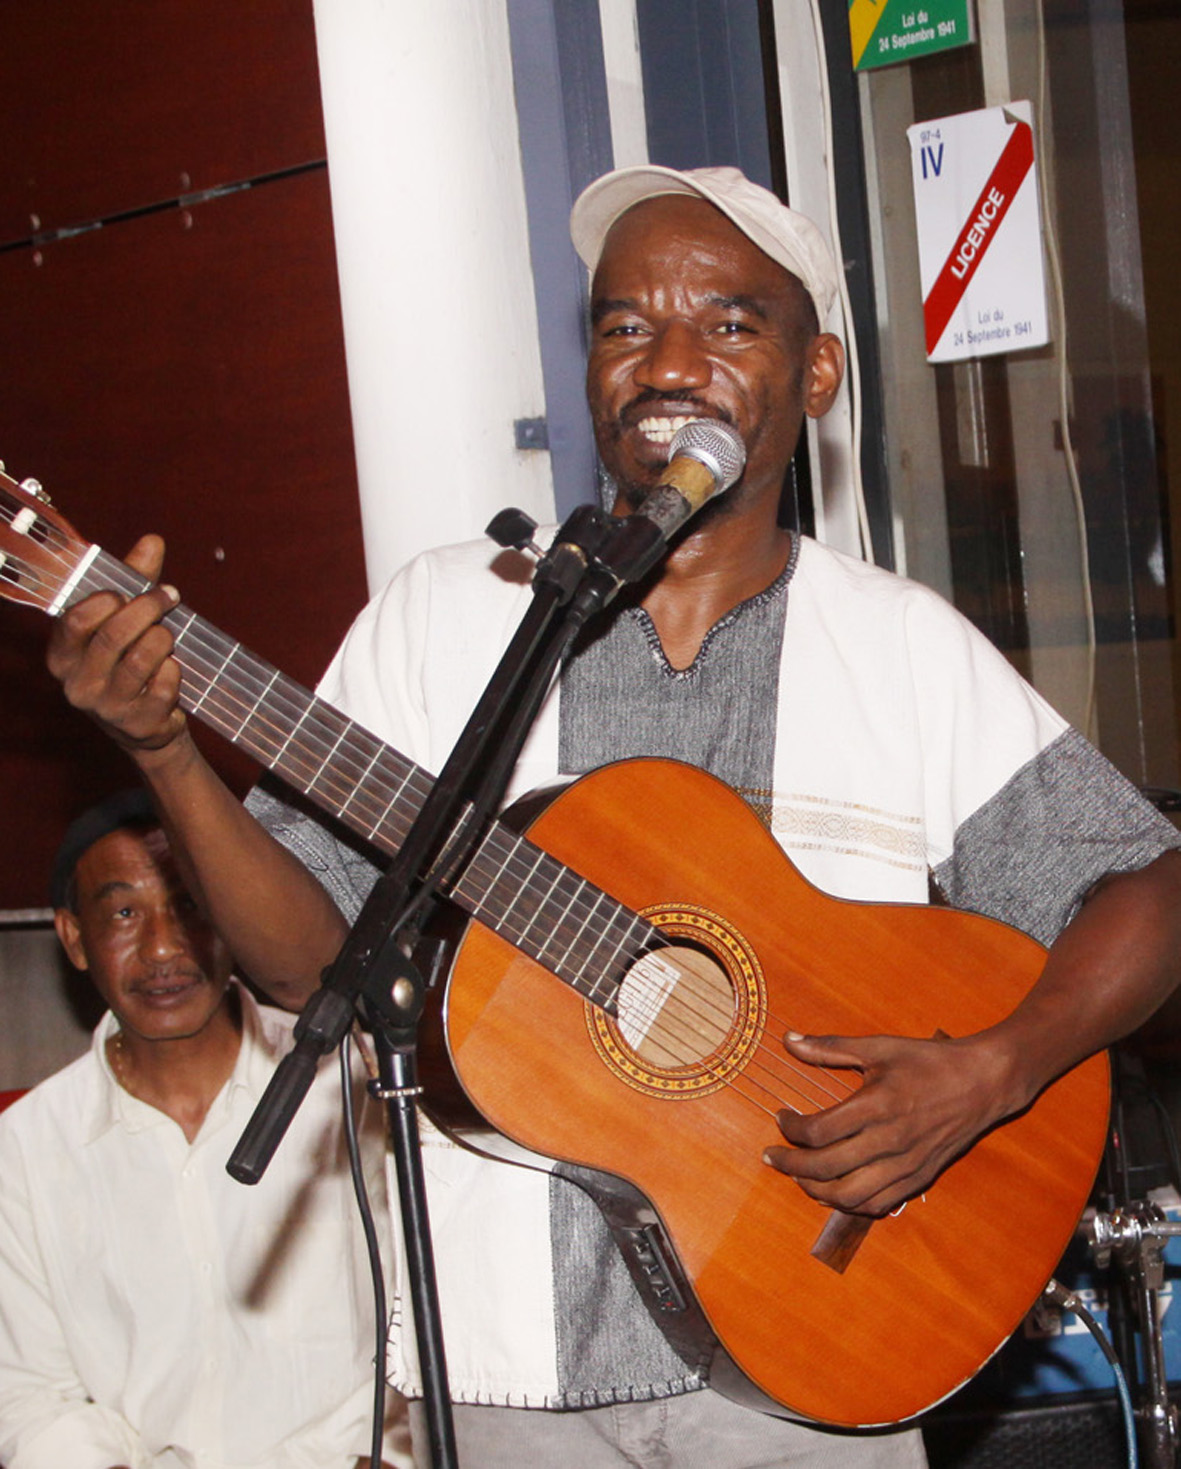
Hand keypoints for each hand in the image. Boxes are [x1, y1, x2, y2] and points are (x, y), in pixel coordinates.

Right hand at [46, 534, 187, 756]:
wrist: (146, 725)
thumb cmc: (131, 660)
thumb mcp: (126, 620)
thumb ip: (136, 580)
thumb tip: (153, 541)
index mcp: (63, 655)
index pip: (76, 619)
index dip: (110, 598)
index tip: (133, 590)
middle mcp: (77, 684)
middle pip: (113, 636)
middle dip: (148, 609)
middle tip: (169, 597)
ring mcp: (107, 708)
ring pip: (142, 659)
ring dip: (164, 639)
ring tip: (169, 636)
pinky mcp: (139, 724)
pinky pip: (165, 685)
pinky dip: (175, 670)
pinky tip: (172, 669)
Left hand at [762, 1029, 1014, 1216]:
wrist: (984, 1082)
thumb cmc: (929, 1061)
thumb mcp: (879, 1047)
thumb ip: (830, 1047)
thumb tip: (788, 1040)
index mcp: (877, 1106)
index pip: (818, 1131)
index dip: (790, 1129)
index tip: (779, 1118)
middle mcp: (890, 1141)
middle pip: (826, 1169)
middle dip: (790, 1166)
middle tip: (771, 1157)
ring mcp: (906, 1165)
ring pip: (849, 1196)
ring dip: (815, 1191)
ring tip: (798, 1177)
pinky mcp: (919, 1179)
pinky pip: (878, 1204)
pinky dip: (849, 1204)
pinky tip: (833, 1191)